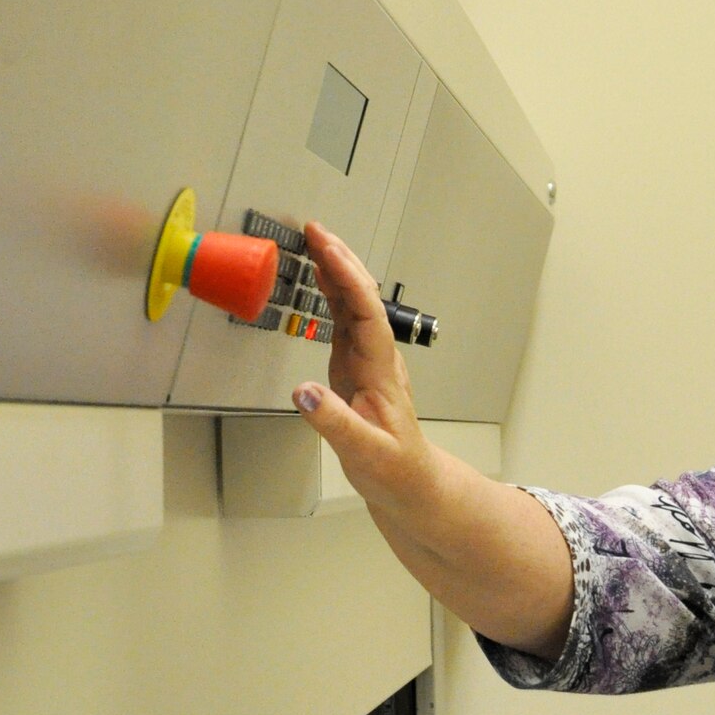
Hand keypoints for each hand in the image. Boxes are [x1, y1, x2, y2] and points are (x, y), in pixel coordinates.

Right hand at [291, 222, 434, 512]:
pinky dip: (331, 295)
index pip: (366, 313)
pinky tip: (320, 279)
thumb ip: (333, 422)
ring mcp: (366, 361)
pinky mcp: (354, 368)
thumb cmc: (395, 471)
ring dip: (336, 271)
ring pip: (354, 305)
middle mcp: (376, 359)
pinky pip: (343, 321)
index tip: (326, 249)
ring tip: (314, 241)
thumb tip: (303, 392)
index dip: (347, 278)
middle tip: (315, 229)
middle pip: (362, 298)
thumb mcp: (365, 453)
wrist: (411, 486)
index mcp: (381, 372)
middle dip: (341, 260)